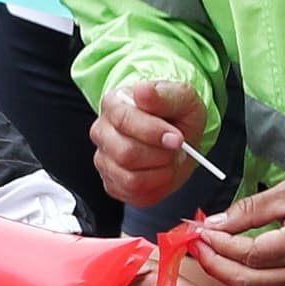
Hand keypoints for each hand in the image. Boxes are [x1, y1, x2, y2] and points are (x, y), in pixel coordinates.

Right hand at [92, 76, 210, 205]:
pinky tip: (161, 172)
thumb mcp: (181, 98)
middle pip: (126, 153)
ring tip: (168, 159)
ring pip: (130, 178)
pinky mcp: (113, 183)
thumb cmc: (175, 114)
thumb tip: (144, 91)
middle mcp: (102, 132)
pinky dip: (157, 188)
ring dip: (161, 172)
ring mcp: (104, 160)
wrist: (177, 134)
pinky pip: (134, 194)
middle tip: (175, 148)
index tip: (177, 138)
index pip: (123, 120)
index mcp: (114, 105)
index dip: (154, 132)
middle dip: (161, 155)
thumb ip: (164, 95)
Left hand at [192, 174, 284, 285]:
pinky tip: (239, 256)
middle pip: (246, 279)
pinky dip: (248, 274)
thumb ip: (251, 209)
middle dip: (214, 263)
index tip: (198, 229)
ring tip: (211, 247)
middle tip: (195, 243)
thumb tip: (213, 224)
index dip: (217, 244)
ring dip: (227, 270)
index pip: (249, 253)